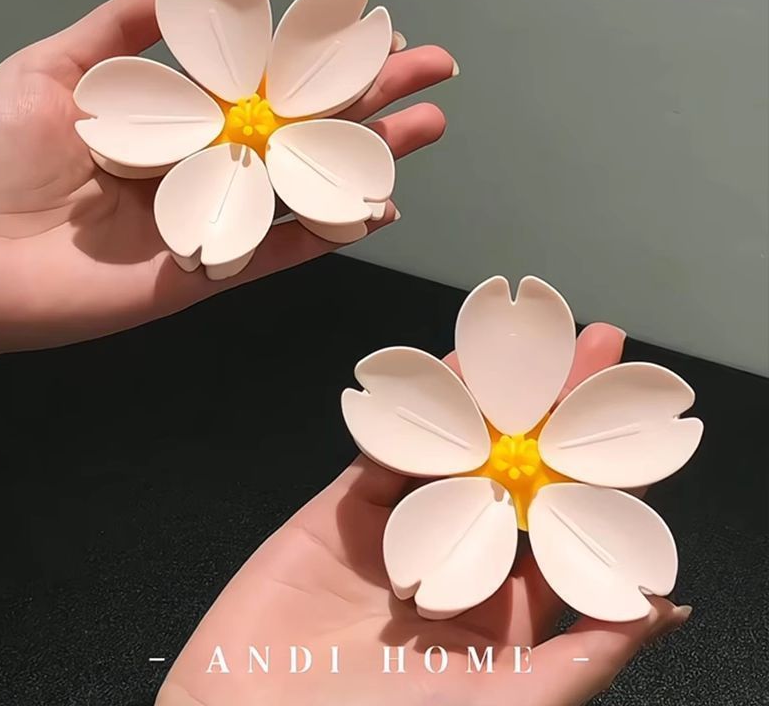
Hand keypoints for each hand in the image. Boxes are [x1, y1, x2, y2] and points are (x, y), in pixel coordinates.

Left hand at [0, 0, 453, 356]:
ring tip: (426, 127)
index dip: (322, 56)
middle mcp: (204, 165)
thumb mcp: (59, 66)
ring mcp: (212, 218)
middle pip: (303, 130)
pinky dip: (330, 233)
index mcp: (176, 116)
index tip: (372, 29)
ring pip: (305, 188)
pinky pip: (280, 250)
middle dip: (371, 99)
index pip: (268, 81)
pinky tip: (376, 208)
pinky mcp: (207, 270)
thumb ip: (130, 27)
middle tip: (431, 71)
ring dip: (369, 160)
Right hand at [156, 324, 690, 705]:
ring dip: (495, 392)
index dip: (604, 469)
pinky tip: (452, 368)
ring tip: (534, 339)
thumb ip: (582, 654)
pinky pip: (387, 448)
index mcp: (505, 615)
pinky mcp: (346, 509)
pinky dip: (417, 407)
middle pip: (519, 472)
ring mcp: (401, 531)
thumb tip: (662, 607)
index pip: (568, 527)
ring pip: (456, 449)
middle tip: (596, 348)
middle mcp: (458, 563)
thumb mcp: (501, 701)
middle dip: (558, 409)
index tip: (635, 416)